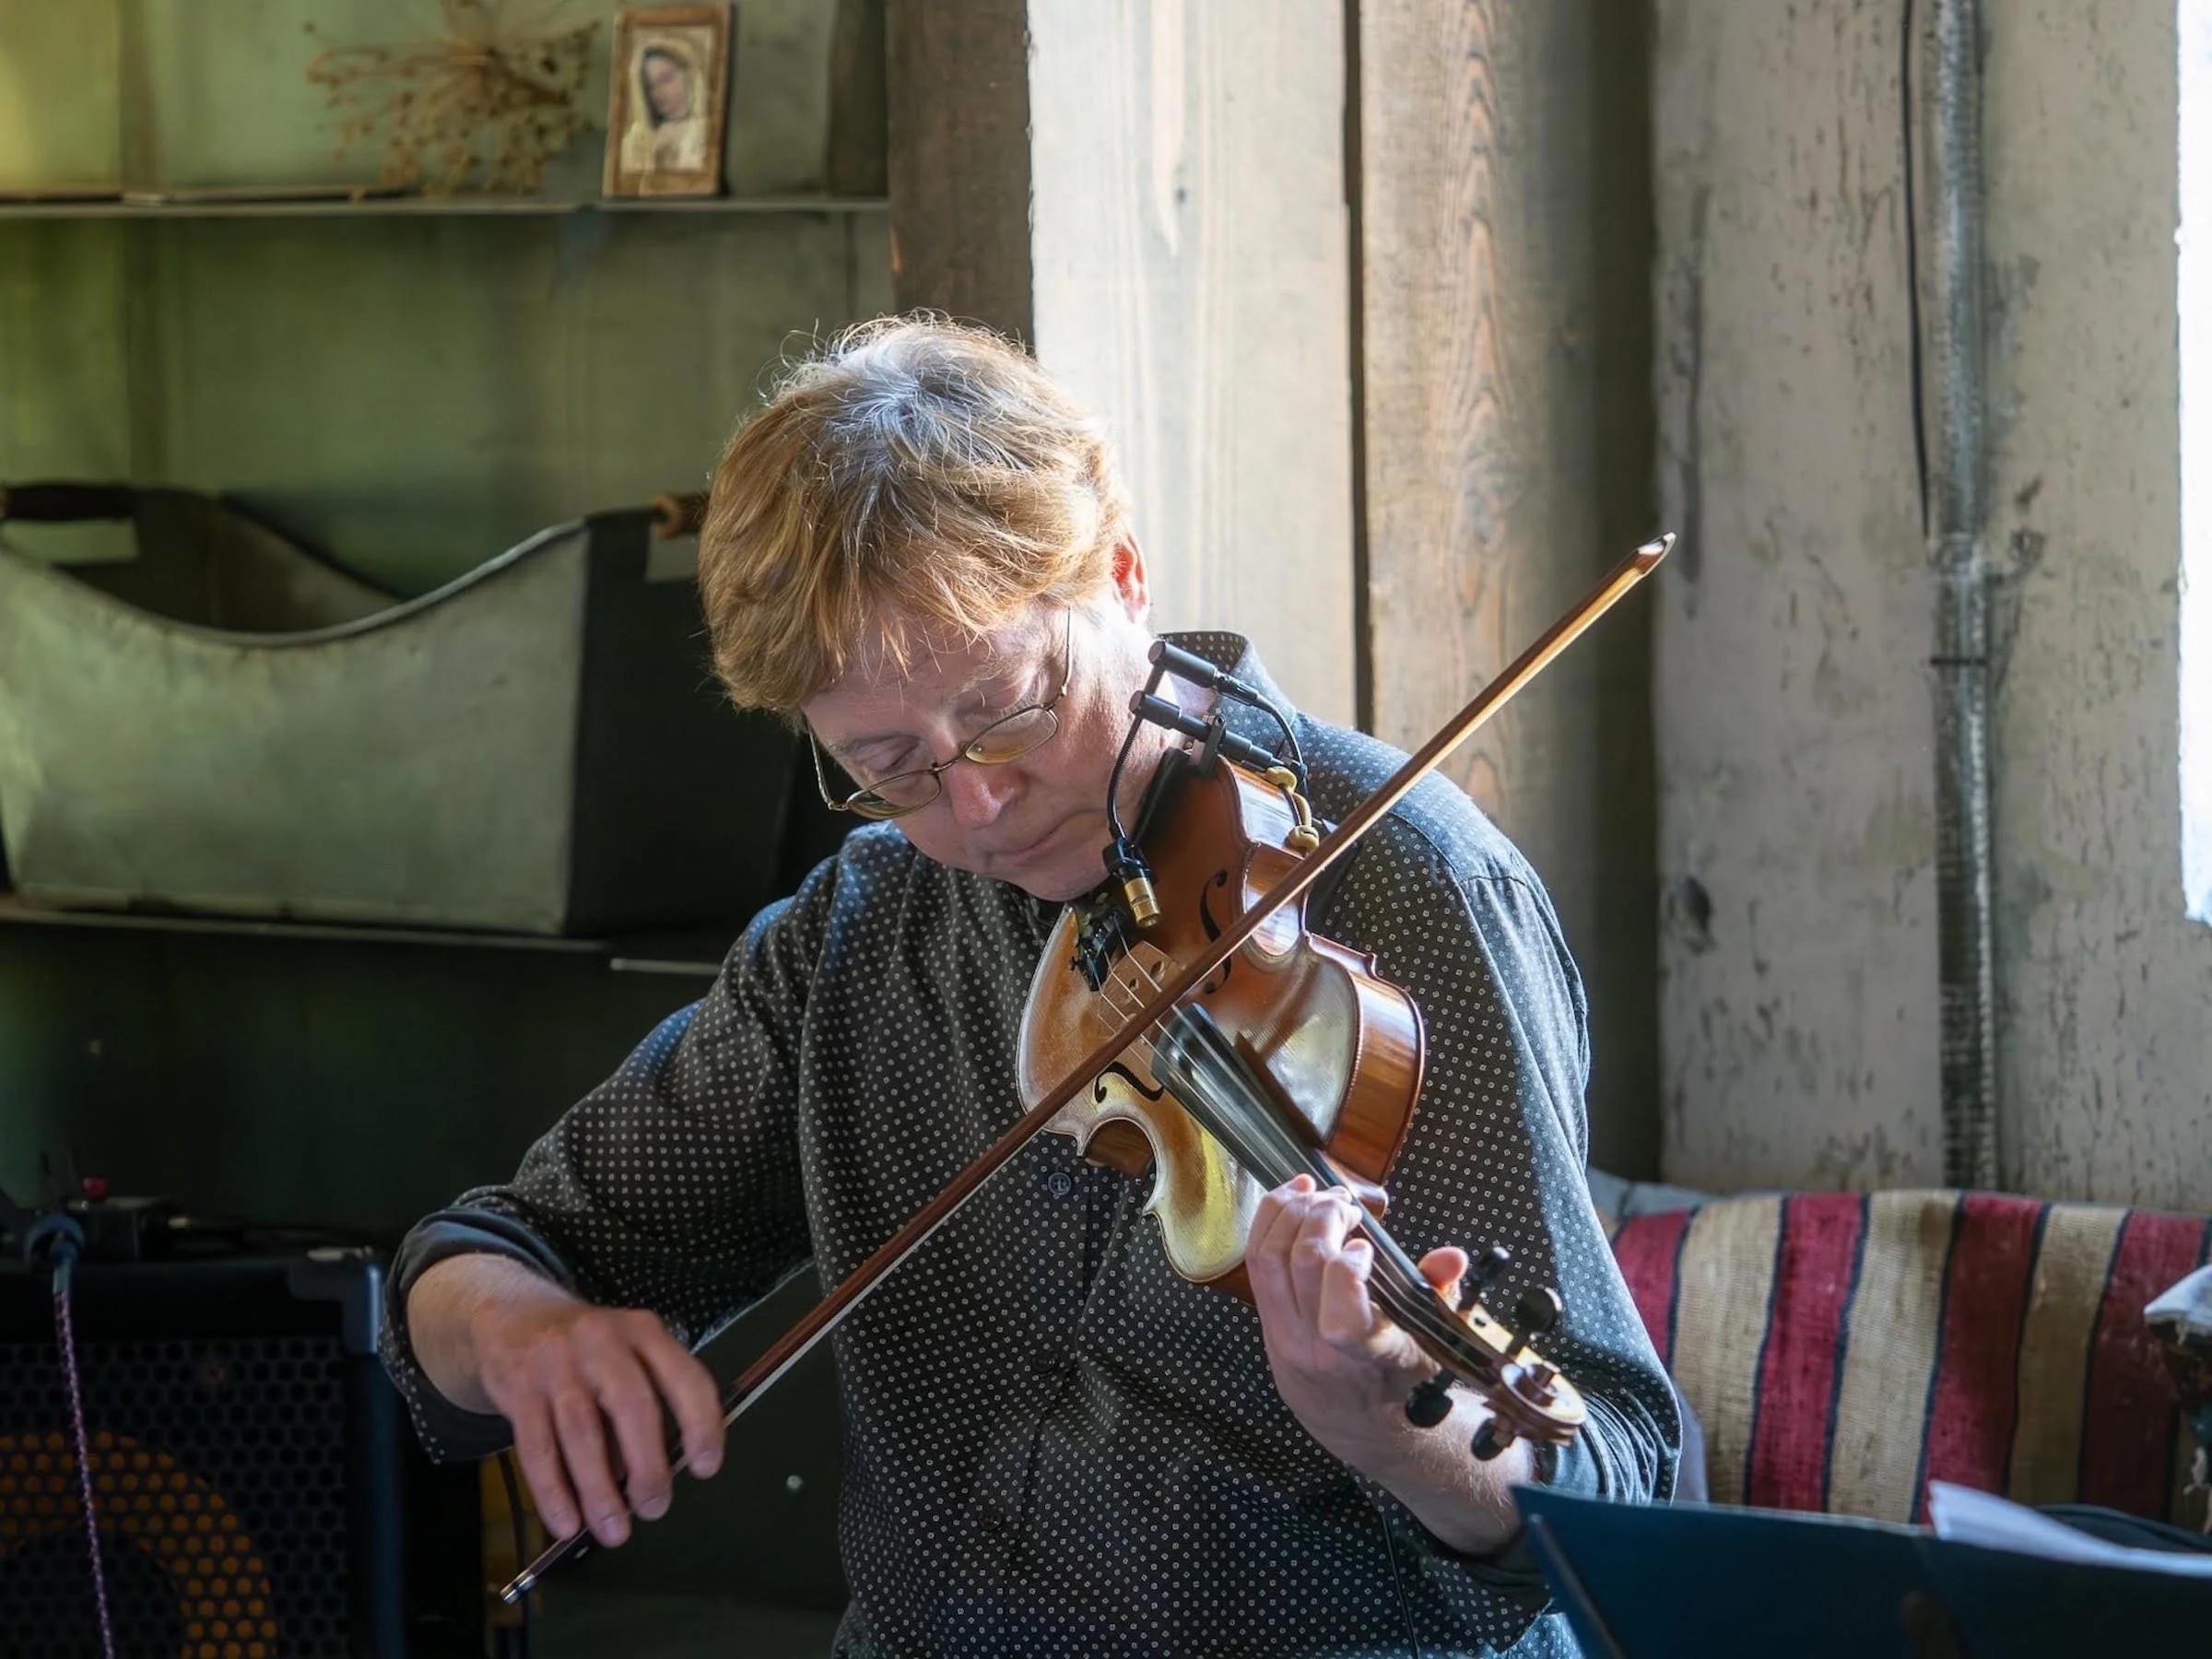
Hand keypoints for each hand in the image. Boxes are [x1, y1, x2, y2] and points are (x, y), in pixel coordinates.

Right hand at [460, 1276, 726, 1547]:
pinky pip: (537, 1449)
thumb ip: (643, 1405)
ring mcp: (557, 1364)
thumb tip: (653, 1479)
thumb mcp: (626, 1356)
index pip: (685, 1377)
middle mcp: (603, 1342)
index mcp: (644, 1333)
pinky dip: (553, 1493)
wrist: (514, 1318)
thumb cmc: (587, 1350)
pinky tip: (566, 1524)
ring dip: (599, 1490)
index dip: (701, 1424)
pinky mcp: (518, 1390)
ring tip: (613, 1532)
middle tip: (654, 1509)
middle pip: (632, 1406)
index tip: (705, 1469)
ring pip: (581, 1433)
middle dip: (647, 1467)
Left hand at [1243, 1174, 1469, 1475]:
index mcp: (1364, 1358)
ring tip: (1321, 1193)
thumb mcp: (1431, 1343)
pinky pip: (1254, 1261)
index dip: (1348, 1270)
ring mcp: (1282, 1334)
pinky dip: (1270, 1220)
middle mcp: (1315, 1348)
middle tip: (1347, 1203)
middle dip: (1323, 1217)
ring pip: (1268, 1258)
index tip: (1368, 1246)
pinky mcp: (1265, 1320)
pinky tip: (1295, 1197)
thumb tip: (1452, 1257)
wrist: (1356, 1421)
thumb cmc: (1399, 1377)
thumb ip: (1440, 1295)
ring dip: (1292, 1212)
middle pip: (1300, 1265)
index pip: (1340, 1320)